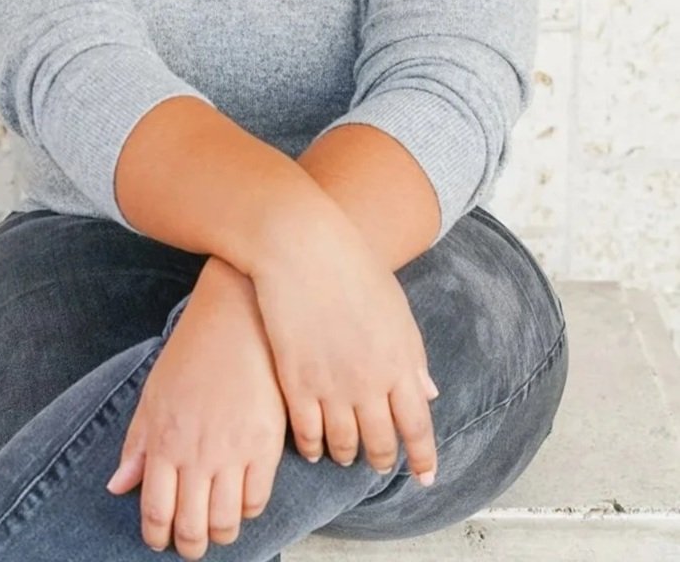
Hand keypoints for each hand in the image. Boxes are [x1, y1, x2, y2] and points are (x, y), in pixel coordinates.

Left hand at [105, 266, 287, 558]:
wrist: (237, 319)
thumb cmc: (191, 353)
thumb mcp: (154, 394)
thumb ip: (137, 444)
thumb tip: (118, 487)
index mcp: (164, 441)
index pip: (156, 512)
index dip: (157, 536)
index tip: (160, 539)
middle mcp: (197, 453)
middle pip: (192, 528)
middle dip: (189, 545)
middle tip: (190, 542)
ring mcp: (233, 451)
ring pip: (226, 523)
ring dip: (219, 534)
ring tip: (217, 526)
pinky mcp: (266, 444)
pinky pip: (257, 500)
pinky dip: (247, 511)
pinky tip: (241, 499)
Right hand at [251, 213, 440, 485]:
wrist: (303, 248)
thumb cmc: (354, 268)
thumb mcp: (396, 309)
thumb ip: (412, 355)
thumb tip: (428, 393)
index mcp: (400, 363)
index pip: (417, 427)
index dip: (422, 457)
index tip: (425, 477)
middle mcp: (370, 383)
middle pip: (380, 442)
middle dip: (381, 459)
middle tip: (380, 464)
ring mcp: (331, 386)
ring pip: (343, 444)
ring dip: (347, 455)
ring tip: (346, 456)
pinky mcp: (296, 382)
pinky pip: (307, 432)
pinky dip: (312, 446)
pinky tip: (313, 448)